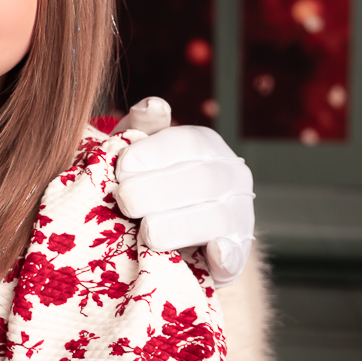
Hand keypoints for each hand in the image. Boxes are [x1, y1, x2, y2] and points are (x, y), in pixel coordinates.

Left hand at [114, 97, 254, 286]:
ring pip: (217, 217)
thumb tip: (153, 105)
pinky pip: (236, 254)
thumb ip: (141, 128)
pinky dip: (227, 255)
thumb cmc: (143, 184)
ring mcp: (239, 215)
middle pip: (203, 180)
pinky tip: (212, 253)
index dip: (155, 154)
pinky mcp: (236, 253)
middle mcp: (231, 177)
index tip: (122, 167)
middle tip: (124, 201)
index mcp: (207, 147)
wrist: (162, 236)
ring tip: (147, 232)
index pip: (188, 144)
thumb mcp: (136, 154)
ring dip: (181, 225)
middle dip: (160, 190)